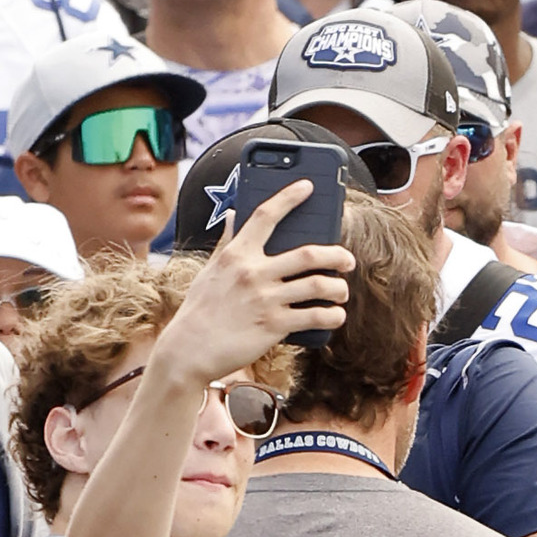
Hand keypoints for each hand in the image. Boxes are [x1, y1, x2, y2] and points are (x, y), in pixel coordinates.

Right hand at [160, 187, 351, 385]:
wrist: (189, 349)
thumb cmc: (200, 309)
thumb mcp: (210, 271)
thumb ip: (226, 242)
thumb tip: (231, 215)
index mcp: (237, 255)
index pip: (265, 216)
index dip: (289, 198)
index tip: (308, 186)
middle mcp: (254, 273)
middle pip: (309, 254)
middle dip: (337, 255)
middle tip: (347, 260)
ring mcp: (266, 299)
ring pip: (319, 286)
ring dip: (339, 288)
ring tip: (341, 291)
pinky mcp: (274, 326)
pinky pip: (316, 317)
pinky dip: (333, 316)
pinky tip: (336, 315)